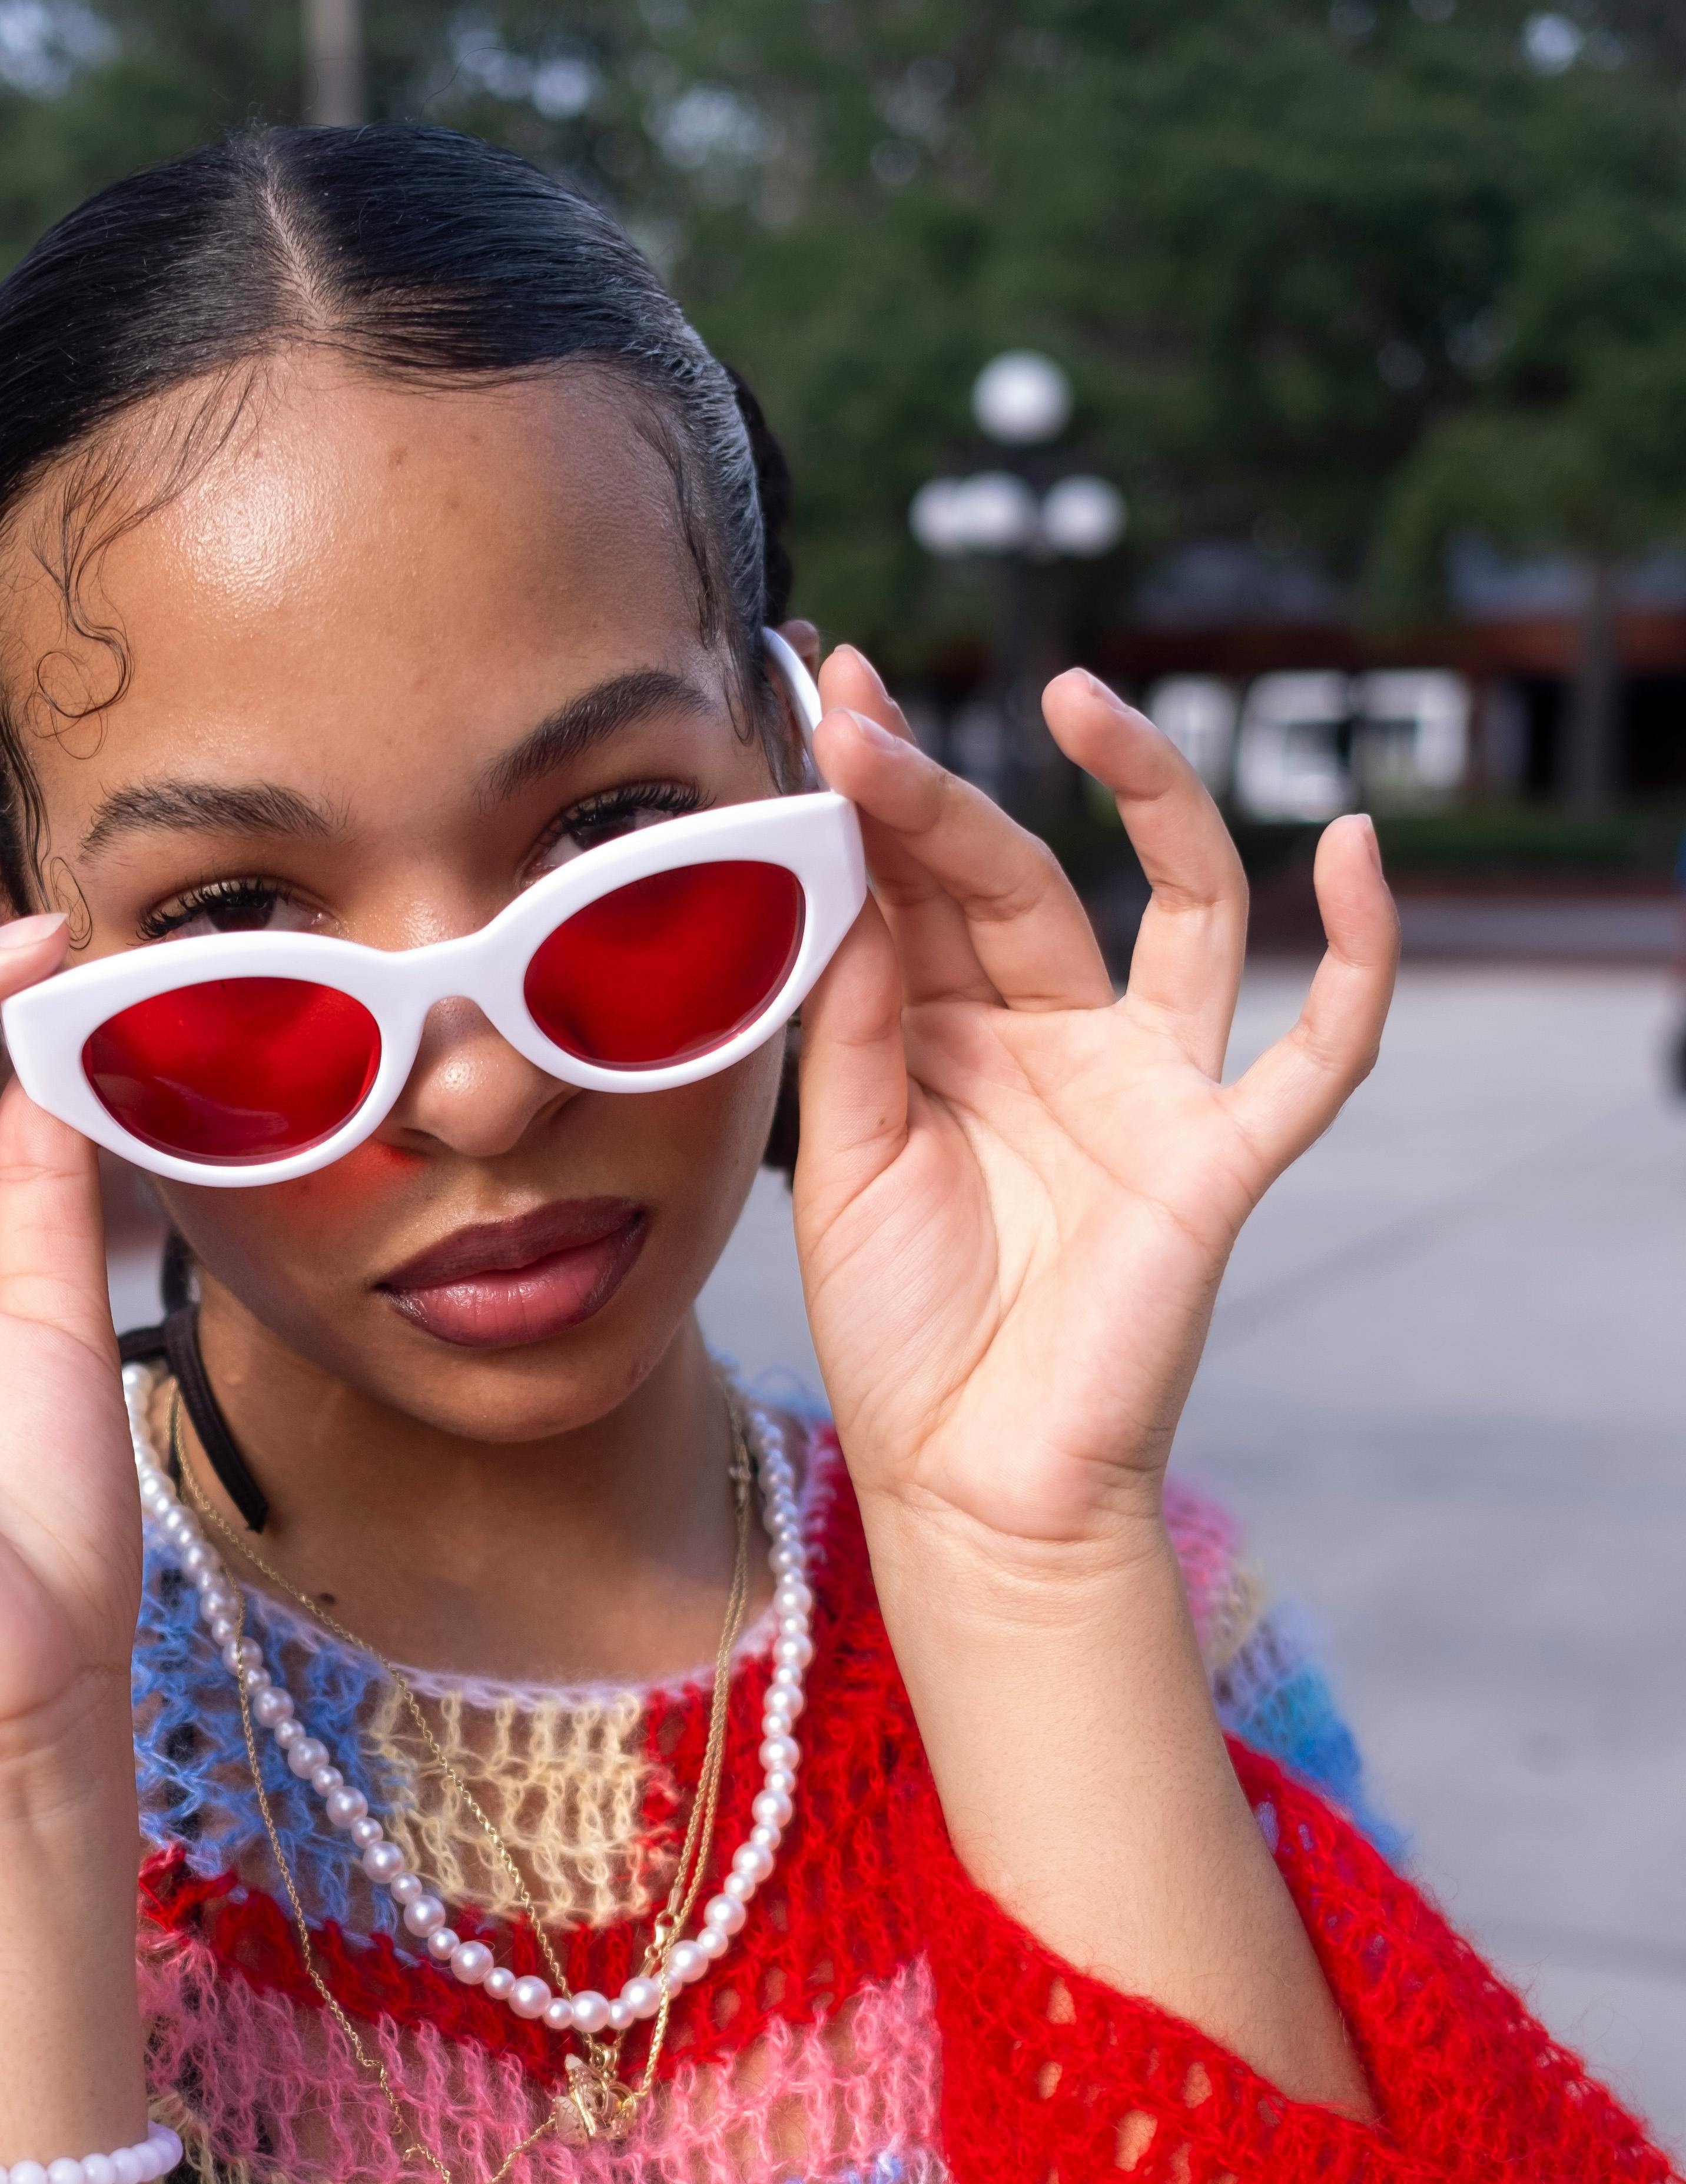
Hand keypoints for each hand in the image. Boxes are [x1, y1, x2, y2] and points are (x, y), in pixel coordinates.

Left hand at [792, 653, 1397, 1564]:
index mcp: (948, 1042)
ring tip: (1083, 701)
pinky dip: (1360, 955)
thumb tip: (849, 875)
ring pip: (1180, 908)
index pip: (919, 891)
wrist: (965, 1483)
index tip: (824, 700)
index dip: (877, 800)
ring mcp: (1145, 1090)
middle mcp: (1053, 1043)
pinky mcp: (1219, 1158)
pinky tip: (1354, 852)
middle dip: (940, 796)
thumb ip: (851, 1024)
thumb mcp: (839, 1163)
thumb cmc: (901, 1334)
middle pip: (1015, 881)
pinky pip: (1319, 1051)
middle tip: (863, 717)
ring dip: (1145, 798)